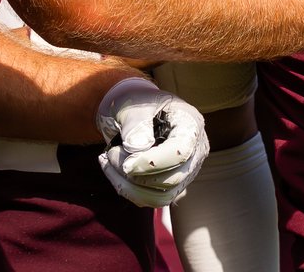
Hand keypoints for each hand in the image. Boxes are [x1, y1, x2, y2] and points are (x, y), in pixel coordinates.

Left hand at [96, 77, 208, 206]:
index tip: (126, 163)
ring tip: (108, 162)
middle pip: (172, 178)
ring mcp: (186, 171)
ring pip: (161, 196)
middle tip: (110, 155)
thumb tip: (137, 149)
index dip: (152, 162)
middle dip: (136, 174)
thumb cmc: (136, 103)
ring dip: (129, 186)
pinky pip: (152, 200)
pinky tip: (112, 171)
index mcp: (190, 124)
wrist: (134, 112)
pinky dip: (128, 191)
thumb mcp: (132, 105)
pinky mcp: (172, 186)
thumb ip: (135, 124)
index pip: (180, 151)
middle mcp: (195, 151)